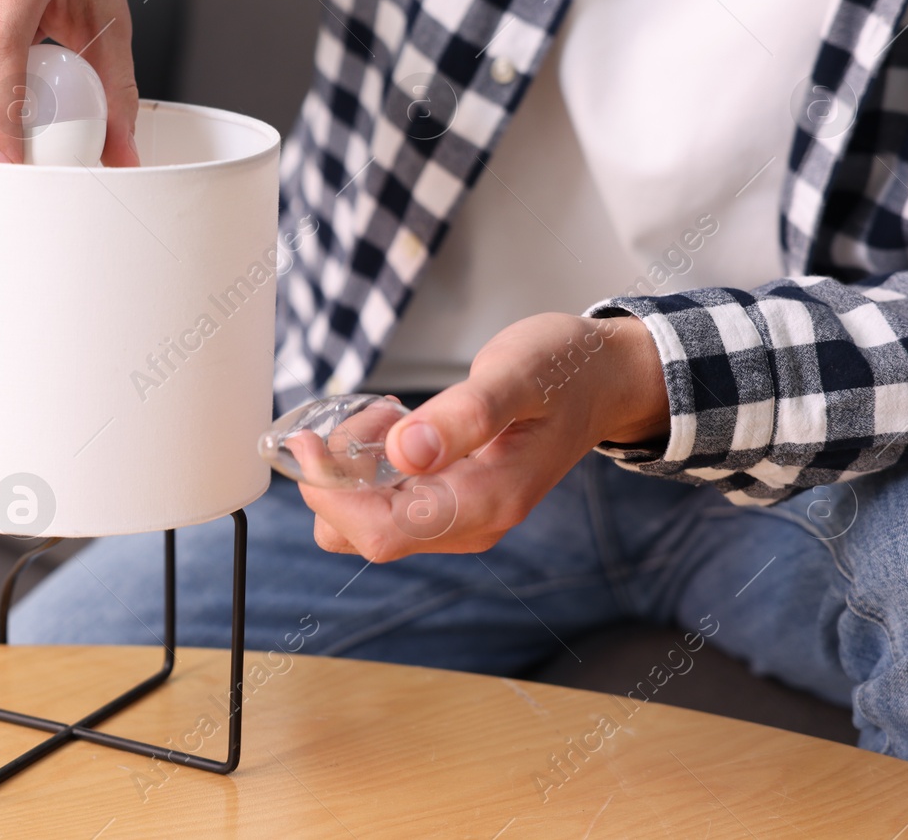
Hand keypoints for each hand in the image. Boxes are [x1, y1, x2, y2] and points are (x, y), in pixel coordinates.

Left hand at [299, 312, 669, 561]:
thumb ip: (464, 415)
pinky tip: (399, 427)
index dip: (331, 495)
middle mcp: (473, 524)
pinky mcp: (451, 506)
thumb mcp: (517, 375)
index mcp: (490, 500)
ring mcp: (462, 520)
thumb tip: (404, 452)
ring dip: (354, 471)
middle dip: (341, 476)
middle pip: (364, 534)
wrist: (601, 381)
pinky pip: (386, 507)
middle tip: (371, 412)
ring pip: (367, 524)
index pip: (382, 531)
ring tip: (392, 414)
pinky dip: (371, 469)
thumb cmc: (564, 371)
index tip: (306, 444)